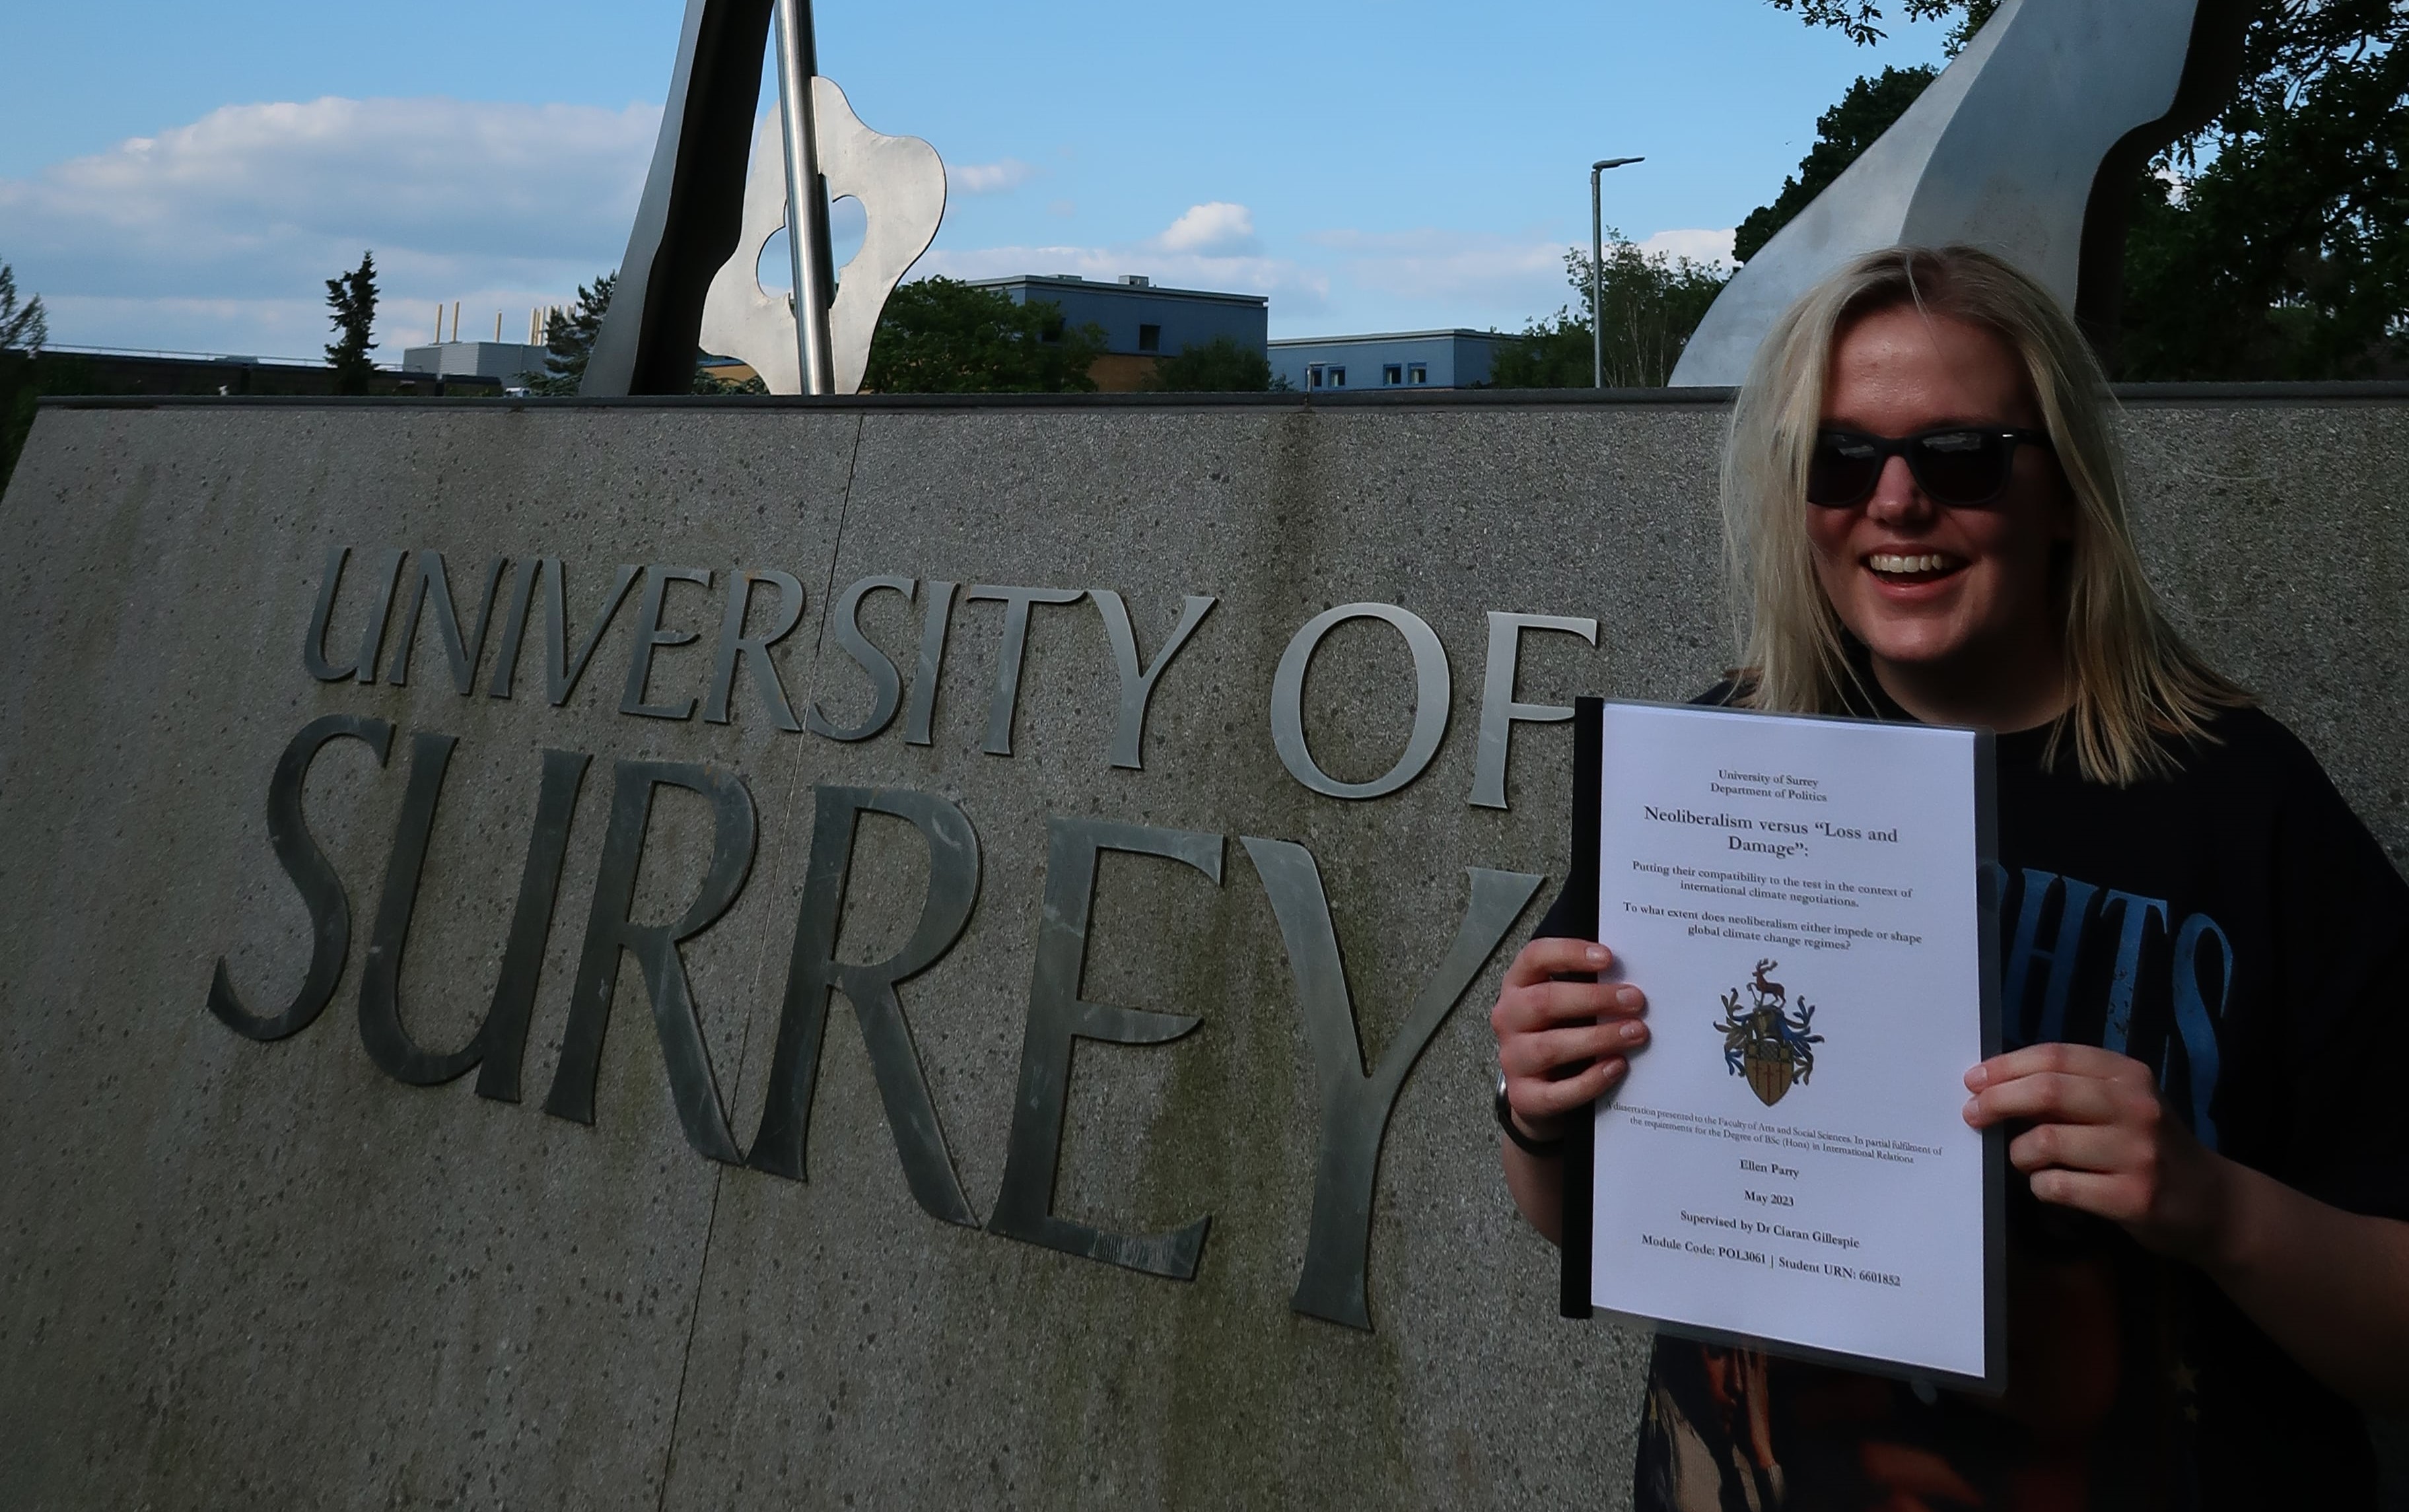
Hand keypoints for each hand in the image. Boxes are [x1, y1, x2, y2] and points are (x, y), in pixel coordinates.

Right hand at [1490, 937, 1648, 1145]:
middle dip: (1594, 998)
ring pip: (1551, 1047)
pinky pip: (1557, 1092)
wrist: (1538, 1090)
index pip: (1534, 958)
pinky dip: (1591, 1080)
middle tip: (1634, 1000)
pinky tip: (1617, 1066)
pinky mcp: (1524, 1096)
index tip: (1608, 957)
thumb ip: (1588, 988)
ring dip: (1598, 1038)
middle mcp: (1509, 1018)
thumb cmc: (1560, 1033)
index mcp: (1518, 986)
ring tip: (1635, 1033)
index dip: (1569, 953)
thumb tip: (1631, 982)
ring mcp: (1513, 1058)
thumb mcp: (1566, 1005)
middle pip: (1544, 1001)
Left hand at [1962, 1042, 2233, 1263]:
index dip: (2006, 1066)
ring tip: (2026, 1161)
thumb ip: (2074, 1092)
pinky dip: (2041, 1187)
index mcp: (2129, 1076)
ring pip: (2046, 1142)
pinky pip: (2058, 1186)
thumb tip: (1997, 1085)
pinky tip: (2051, 1188)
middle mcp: (2137, 1108)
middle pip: (2047, 1092)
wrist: (2215, 1205)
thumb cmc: (2152, 1149)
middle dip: (1997, 1101)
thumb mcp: (2124, 1107)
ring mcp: (2138, 1153)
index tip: (1973, 1080)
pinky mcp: (2134, 1198)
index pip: (2055, 1056)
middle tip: (1971, 1114)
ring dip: (2020, 1154)